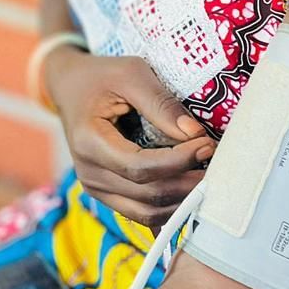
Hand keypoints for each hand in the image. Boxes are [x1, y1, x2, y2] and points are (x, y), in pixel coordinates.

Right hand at [43, 49, 214, 226]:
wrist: (70, 88)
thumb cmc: (101, 77)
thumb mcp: (131, 74)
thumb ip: (161, 103)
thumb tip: (194, 134)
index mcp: (90, 142)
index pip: (140, 167)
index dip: (179, 161)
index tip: (207, 144)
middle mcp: (89, 173)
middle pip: (147, 196)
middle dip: (187, 184)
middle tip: (217, 162)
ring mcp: (96, 188)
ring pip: (146, 213)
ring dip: (182, 202)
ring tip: (208, 178)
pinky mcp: (107, 194)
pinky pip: (142, 214)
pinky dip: (169, 209)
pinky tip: (190, 192)